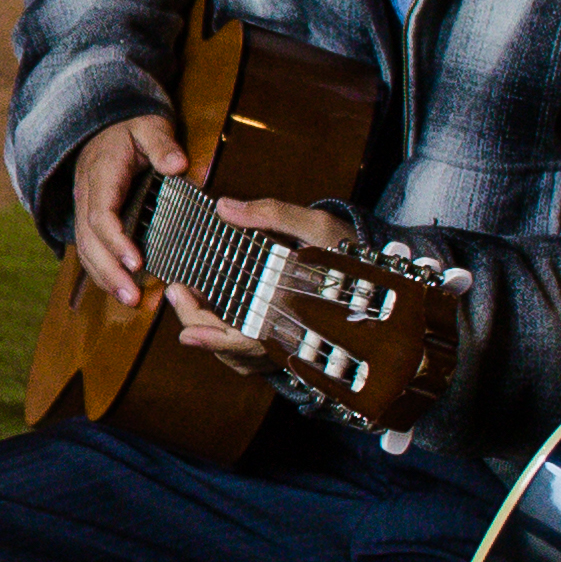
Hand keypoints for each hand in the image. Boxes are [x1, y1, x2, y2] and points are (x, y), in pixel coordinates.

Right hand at [68, 113, 193, 313]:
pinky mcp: (89, 221)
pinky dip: (103, 272)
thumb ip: (162, 145)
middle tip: (133, 297)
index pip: (101, 213)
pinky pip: (90, 250)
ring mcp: (84, 210)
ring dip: (105, 278)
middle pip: (89, 240)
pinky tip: (121, 290)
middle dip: (109, 271)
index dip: (116, 240)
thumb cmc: (131, 129)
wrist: (104, 127)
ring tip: (130, 300)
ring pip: (85, 250)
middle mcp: (87, 196)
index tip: (137, 261)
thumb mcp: (149, 127)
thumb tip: (178, 165)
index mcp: (102, 174)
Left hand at [160, 191, 357, 372]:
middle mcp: (289, 341)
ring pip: (236, 354)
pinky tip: (210, 312)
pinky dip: (225, 336)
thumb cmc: (350, 254)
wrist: (385, 283)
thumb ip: (272, 216)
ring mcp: (287, 348)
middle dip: (197, 325)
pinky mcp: (286, 346)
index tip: (182, 319)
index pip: (244, 340)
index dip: (209, 336)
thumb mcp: (317, 228)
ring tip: (185, 298)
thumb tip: (224, 208)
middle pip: (230, 348)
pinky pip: (247, 352)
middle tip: (175, 292)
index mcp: (295, 318)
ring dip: (207, 331)